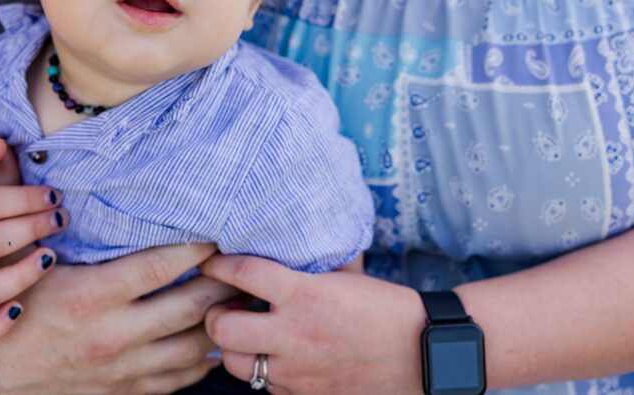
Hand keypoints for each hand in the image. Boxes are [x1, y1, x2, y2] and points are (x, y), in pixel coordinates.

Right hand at [0, 243, 236, 394]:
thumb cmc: (8, 307)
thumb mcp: (27, 263)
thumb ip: (56, 226)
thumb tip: (66, 177)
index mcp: (89, 296)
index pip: (160, 266)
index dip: (197, 247)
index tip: (217, 230)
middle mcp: (112, 335)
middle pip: (191, 307)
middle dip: (225, 283)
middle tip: (245, 261)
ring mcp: (122, 369)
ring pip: (195, 348)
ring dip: (224, 321)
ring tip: (241, 297)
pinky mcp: (124, 392)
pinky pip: (180, 379)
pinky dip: (205, 359)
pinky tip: (215, 337)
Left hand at [201, 255, 425, 394]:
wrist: (424, 351)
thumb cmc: (383, 307)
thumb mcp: (341, 276)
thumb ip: (300, 272)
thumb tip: (268, 251)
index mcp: (304, 293)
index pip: (242, 273)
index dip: (218, 266)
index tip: (210, 263)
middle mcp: (295, 332)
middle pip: (221, 326)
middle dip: (213, 314)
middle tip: (223, 307)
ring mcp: (298, 370)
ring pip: (235, 364)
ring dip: (234, 347)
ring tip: (246, 335)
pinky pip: (266, 387)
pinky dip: (264, 372)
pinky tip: (276, 357)